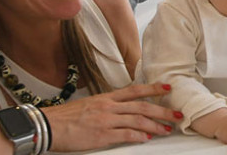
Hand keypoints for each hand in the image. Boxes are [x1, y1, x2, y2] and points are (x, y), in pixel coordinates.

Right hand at [44, 83, 182, 151]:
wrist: (49, 125)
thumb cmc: (66, 117)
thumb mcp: (89, 105)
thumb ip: (106, 106)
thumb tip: (122, 110)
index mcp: (106, 98)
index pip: (134, 90)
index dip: (153, 88)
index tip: (167, 87)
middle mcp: (109, 106)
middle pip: (142, 106)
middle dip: (163, 110)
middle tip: (177, 114)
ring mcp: (106, 120)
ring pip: (138, 120)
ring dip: (155, 125)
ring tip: (167, 129)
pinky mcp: (102, 135)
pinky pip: (126, 134)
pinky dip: (139, 135)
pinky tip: (147, 137)